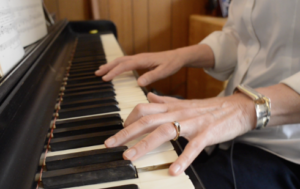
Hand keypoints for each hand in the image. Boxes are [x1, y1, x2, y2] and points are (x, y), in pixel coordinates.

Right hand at [95, 50, 185, 86]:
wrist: (177, 56)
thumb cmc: (171, 64)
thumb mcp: (163, 72)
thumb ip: (151, 76)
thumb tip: (139, 83)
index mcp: (142, 60)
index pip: (124, 66)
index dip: (113, 72)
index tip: (105, 79)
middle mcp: (138, 57)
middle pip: (119, 61)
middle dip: (107, 67)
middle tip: (96, 73)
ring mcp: (139, 58)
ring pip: (121, 60)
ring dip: (110, 65)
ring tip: (101, 70)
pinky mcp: (140, 60)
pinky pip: (125, 61)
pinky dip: (117, 64)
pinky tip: (115, 68)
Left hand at [104, 92, 255, 175]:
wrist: (237, 107)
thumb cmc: (209, 107)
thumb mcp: (184, 103)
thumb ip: (165, 100)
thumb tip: (149, 97)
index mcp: (173, 107)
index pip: (144, 108)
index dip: (129, 119)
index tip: (119, 131)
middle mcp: (179, 113)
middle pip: (147, 120)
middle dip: (126, 132)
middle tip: (109, 144)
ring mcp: (192, 123)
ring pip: (164, 131)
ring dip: (145, 144)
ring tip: (130, 157)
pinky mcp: (207, 133)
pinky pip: (193, 146)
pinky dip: (183, 158)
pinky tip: (173, 171)